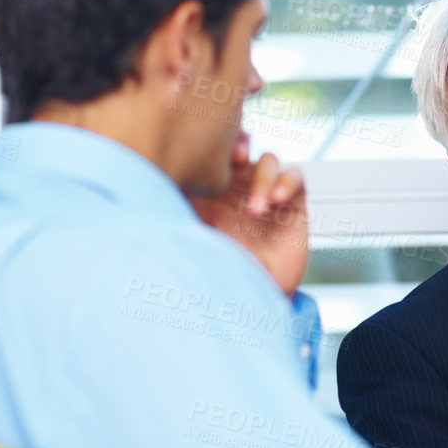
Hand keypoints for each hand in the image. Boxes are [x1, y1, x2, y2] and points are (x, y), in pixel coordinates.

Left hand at [191, 132, 309, 297]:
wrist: (251, 303)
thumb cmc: (215, 275)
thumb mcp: (190, 239)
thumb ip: (177, 210)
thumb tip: (151, 186)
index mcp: (210, 191)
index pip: (212, 155)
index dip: (213, 145)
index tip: (210, 156)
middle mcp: (237, 188)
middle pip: (242, 146)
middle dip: (241, 144)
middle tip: (236, 158)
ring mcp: (266, 193)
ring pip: (268, 160)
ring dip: (263, 176)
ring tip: (256, 208)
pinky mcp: (292, 204)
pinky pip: (295, 175)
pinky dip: (287, 182)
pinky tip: (277, 202)